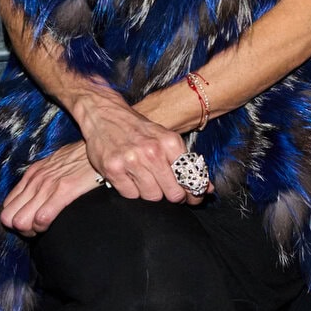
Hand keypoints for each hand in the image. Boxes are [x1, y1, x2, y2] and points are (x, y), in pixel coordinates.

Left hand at [0, 141, 107, 235]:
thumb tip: (39, 194)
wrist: (103, 147)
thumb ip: (44, 178)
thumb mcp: (56, 164)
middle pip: (8, 217)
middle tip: (36, 230)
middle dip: (20, 229)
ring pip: (20, 221)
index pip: (7, 206)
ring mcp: (47, 185)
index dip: (16, 219)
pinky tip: (54, 225)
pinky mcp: (64, 190)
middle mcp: (34, 180)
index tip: (30, 223)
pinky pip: (41, 218)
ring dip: (31, 231)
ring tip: (45, 229)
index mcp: (31, 175)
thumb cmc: (83, 159)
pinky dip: (44, 227)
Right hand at [76, 86, 205, 202]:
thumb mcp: (165, 139)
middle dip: (172, 195)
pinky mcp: (113, 169)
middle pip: (172, 193)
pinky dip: (131, 190)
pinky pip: (130, 195)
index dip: (193, 192)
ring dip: (150, 192)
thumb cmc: (137, 129)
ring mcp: (131, 161)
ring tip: (144, 178)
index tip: (193, 197)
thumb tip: (208, 189)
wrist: (103, 114)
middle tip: (167, 190)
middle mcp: (152, 151)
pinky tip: (129, 177)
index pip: (189, 178)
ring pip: (152, 196)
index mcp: (170, 142)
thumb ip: (186, 164)